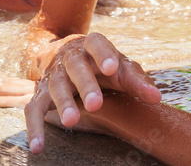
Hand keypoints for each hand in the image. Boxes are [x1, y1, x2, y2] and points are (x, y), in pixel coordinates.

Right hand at [24, 32, 160, 154]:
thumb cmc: (102, 64)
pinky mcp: (41, 93)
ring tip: (71, 122)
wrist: (68, 54)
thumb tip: (156, 98)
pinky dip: (34, 128)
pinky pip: (33, 109)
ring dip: (63, 104)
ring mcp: (54, 75)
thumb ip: (137, 81)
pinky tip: (38, 147)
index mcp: (92, 46)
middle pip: (76, 67)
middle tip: (95, 105)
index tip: (112, 67)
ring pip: (55, 87)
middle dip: (85, 85)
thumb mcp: (121, 67)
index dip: (104, 55)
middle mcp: (70, 58)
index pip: (98, 44)